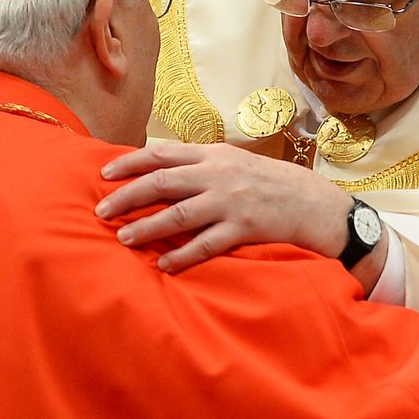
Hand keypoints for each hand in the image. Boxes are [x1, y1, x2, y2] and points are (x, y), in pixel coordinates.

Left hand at [96, 138, 382, 279]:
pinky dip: (182, 255)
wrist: (317, 204)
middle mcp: (219, 174)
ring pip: (178, 214)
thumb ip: (202, 164)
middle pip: (162, 182)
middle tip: (101, 210)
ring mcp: (232, 201)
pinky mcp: (244, 228)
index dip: (130, 163)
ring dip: (147, 227)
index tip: (105, 173)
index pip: (162, 154)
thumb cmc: (271, 184)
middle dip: (128, 196)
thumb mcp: (236, 163)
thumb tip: (160, 168)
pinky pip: (205, 245)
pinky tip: (163, 264)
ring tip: (123, 238)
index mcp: (214, 155)